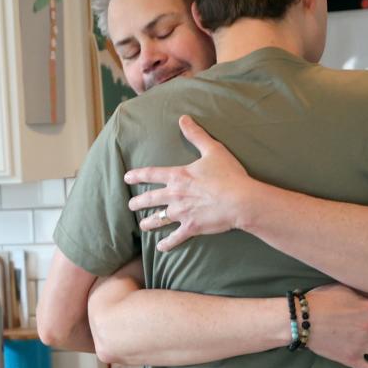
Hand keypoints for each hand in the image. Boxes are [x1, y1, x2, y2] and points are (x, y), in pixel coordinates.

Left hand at [125, 115, 255, 251]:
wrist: (240, 200)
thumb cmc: (228, 174)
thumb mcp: (213, 150)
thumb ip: (196, 135)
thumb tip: (184, 119)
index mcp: (178, 176)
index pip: (151, 174)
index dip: (138, 175)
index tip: (127, 177)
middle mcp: (175, 195)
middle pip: (150, 199)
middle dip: (138, 202)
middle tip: (131, 205)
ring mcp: (182, 213)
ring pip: (159, 219)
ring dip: (149, 223)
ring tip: (143, 225)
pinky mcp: (191, 228)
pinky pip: (175, 238)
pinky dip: (167, 244)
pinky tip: (161, 248)